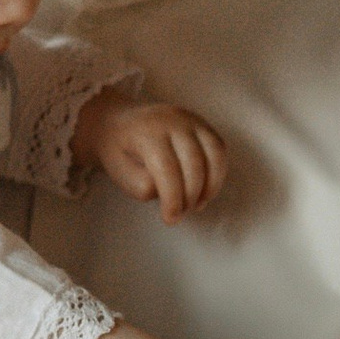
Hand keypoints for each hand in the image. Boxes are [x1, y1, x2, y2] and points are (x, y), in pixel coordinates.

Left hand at [82, 94, 226, 222]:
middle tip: (181, 213)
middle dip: (190, 196)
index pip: (167, 168)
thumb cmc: (119, 152)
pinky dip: (217, 175)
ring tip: (196, 204)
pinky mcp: (203, 125)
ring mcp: (191, 119)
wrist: (120, 122)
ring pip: (215, 154)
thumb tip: (174, 192)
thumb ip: (144, 185)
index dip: (173, 199)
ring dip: (210, 186)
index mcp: (146, 131)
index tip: (170, 219)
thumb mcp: (120, 173)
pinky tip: (204, 190)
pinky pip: (220, 150)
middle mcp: (173, 119)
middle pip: (194, 163)